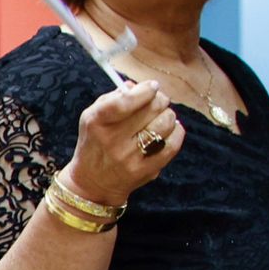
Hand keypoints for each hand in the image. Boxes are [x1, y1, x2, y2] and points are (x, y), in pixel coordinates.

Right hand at [63, 76, 181, 209]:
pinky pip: (172, 145)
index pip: (125, 101)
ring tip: (162, 116)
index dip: (144, 90)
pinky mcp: (145, 170)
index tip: (152, 86)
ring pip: (165, 124)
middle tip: (158, 101)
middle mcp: (112, 140)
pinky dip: (176, 132)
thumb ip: (113, 98)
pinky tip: (170, 129)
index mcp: (97, 122)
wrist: (93, 183)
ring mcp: (130, 157)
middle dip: (160, 99)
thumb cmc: (95, 143)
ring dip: (168, 115)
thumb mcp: (92, 117)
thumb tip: (137, 86)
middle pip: (151, 108)